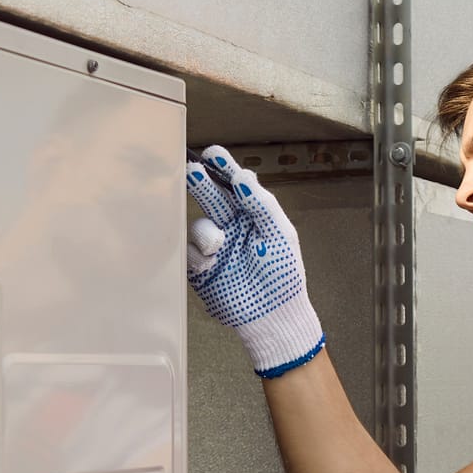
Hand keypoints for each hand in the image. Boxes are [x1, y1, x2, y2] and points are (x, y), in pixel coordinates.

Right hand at [185, 145, 325, 377]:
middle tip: (192, 171)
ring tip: (218, 246)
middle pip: (210, 197)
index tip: (213, 154)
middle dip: (200, 183)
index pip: (235, 185)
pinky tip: (211, 262)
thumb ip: (262, 204)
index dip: (223, 168)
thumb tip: (243, 177)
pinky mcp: (200, 269)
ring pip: (198, 226)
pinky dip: (198, 254)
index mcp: (252, 216)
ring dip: (206, 232)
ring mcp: (214, 248)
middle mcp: (231, 227)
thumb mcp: (281, 234)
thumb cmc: (283, 277)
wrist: (273, 318)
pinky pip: (189, 253)